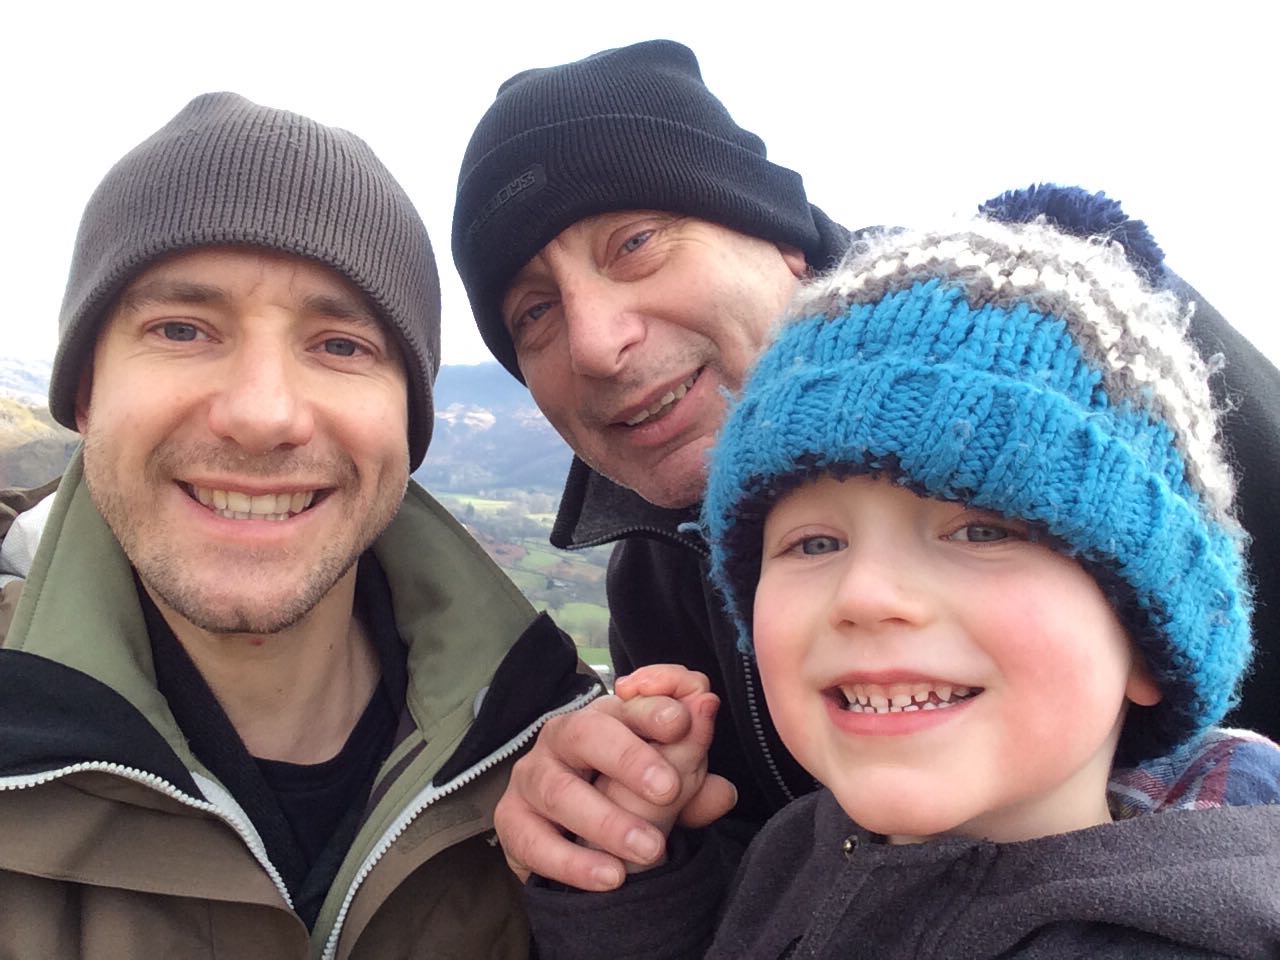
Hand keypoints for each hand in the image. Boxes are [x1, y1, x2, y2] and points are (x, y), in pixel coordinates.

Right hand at [493, 666, 735, 889]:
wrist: (564, 842)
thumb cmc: (623, 801)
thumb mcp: (664, 787)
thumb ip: (693, 788)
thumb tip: (725, 791)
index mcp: (607, 718)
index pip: (630, 703)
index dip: (654, 708)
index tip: (680, 723)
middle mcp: (564, 737)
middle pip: (587, 731)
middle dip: (629, 758)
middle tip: (668, 789)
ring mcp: (532, 777)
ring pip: (560, 790)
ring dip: (608, 821)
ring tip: (650, 850)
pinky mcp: (510, 819)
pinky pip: (534, 839)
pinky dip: (572, 862)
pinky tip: (610, 877)